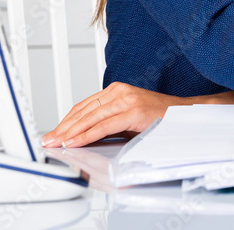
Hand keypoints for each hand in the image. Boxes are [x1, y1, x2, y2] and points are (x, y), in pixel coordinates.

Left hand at [42, 82, 233, 148]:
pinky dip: (86, 135)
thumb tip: (83, 135)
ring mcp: (126, 99)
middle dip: (63, 128)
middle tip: (48, 140)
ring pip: (90, 117)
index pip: (84, 106)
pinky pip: (103, 125)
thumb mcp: (128, 117)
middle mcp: (120, 91)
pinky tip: (75, 141)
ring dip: (70, 132)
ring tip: (57, 143)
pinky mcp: (133, 110)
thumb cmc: (159, 118)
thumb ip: (108, 121)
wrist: (185, 115)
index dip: (66, 121)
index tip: (54, 133)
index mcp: (117, 90)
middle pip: (83, 111)